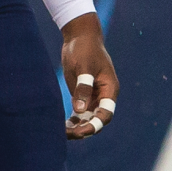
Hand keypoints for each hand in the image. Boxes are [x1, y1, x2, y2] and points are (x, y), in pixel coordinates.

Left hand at [62, 14, 118, 140]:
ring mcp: (93, 96)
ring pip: (88, 118)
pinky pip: (80, 112)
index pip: (105, 114)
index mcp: (109, 89)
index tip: (81, 131)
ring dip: (77, 127)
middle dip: (85, 129)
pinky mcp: (82, 94)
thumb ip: (83, 87)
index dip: (95, 125)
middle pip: (97, 119)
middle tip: (68, 135)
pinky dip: (73, 120)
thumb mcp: (83, 67)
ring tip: (62, 134)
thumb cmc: (84, 48)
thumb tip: (80, 110)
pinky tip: (62, 127)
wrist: (80, 36)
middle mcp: (103, 96)